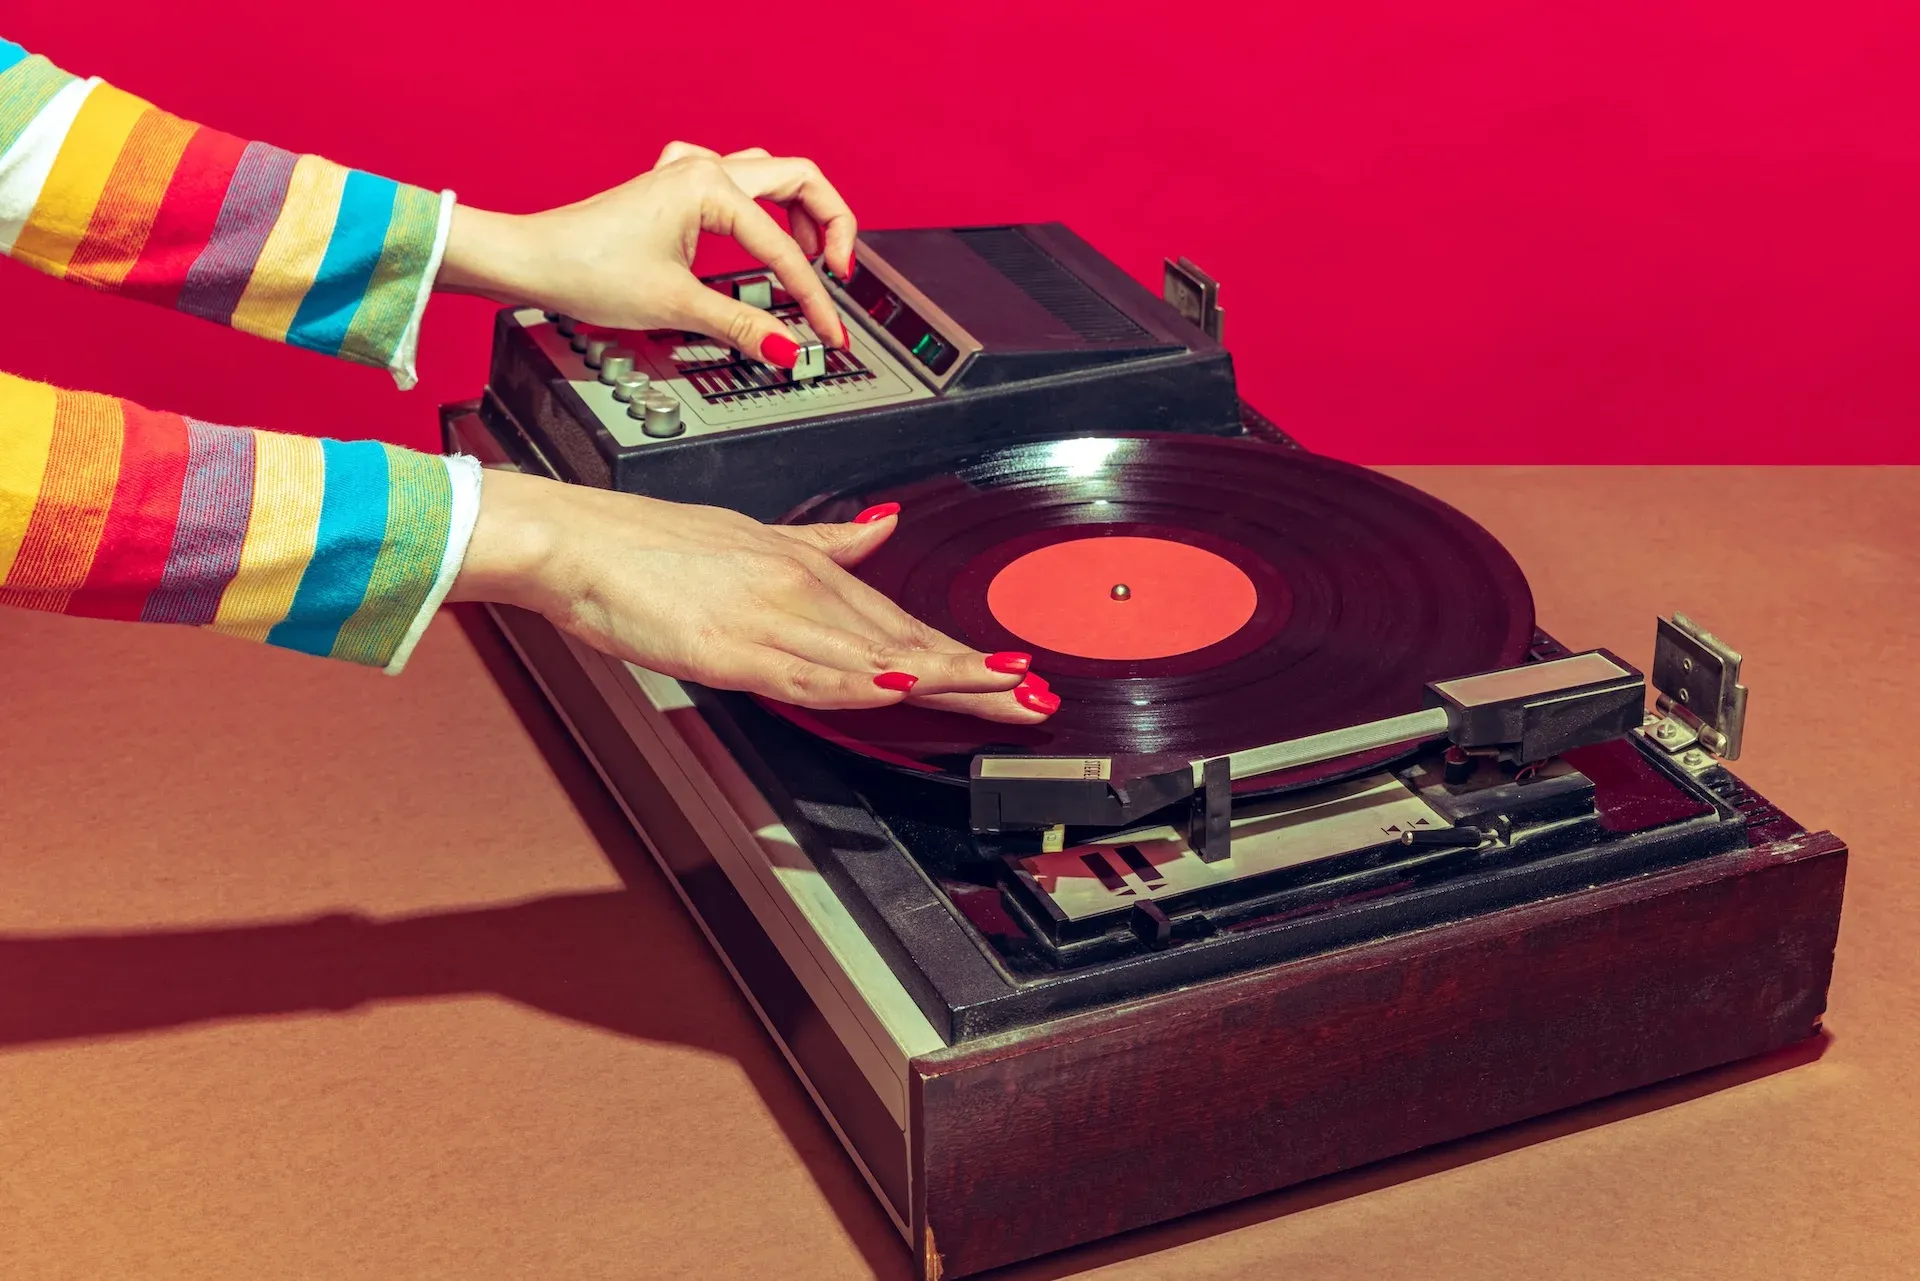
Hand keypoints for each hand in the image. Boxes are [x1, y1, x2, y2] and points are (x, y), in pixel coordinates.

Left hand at [437, 142, 855, 367]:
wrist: (532, 260)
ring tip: (815, 253)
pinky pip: (735, 181)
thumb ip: (742, 326)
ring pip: (770, 174)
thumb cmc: (586, 268)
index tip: (828, 334)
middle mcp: (704, 170)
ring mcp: (688, 176)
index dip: (814, 298)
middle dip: (832, 224)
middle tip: (841, 271)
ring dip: (800, 210)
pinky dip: (760, 206)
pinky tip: (757, 230)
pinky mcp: (673, 191)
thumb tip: (789, 348)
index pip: (784, 250)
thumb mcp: (676, 306)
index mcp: (711, 187)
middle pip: (799, 179)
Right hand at [448, 469, 1059, 720]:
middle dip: (977, 674)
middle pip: (905, 640)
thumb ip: (828, 541)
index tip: (1014, 674)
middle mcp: (802, 588)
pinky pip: (808, 671)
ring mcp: (771, 618)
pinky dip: (858, 682)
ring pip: (872, 655)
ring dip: (942, 679)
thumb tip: (886, 525)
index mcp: (810, 567)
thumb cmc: (655, 545)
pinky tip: (900, 691)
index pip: (903, 620)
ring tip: (1002, 698)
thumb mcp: (756, 535)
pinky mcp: (732, 647)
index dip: (963, 652)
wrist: (584, 543)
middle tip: (1037, 698)